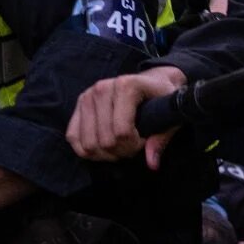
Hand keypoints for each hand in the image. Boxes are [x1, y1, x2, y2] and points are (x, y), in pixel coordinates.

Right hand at [66, 66, 185, 170]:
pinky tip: (105, 149)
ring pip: (87, 143)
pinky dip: (87, 150)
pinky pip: (73, 137)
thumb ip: (162, 138)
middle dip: (121, 151)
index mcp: (126, 86)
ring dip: (105, 154)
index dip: (134, 145)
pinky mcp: (78, 104)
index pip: (121, 132)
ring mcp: (88, 95)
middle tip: (133, 146)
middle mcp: (103, 88)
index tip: (145, 140)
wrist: (154, 80)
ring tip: (121, 146)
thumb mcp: (171, 113)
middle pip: (105, 141)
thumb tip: (152, 163)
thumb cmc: (163, 97)